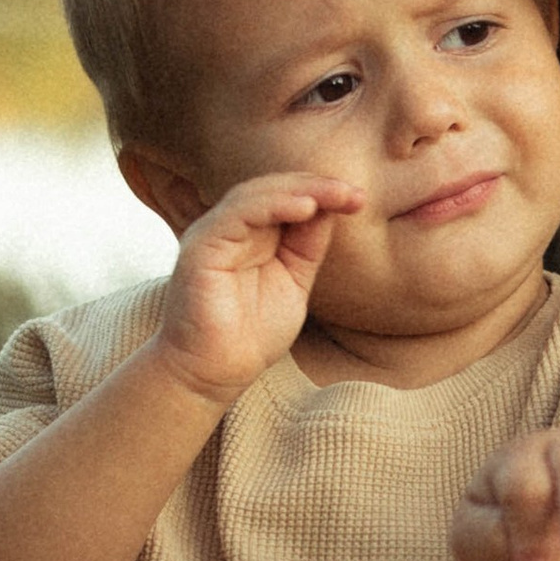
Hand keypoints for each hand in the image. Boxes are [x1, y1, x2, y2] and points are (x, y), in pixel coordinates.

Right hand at [153, 173, 362, 409]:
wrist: (214, 374)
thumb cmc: (250, 335)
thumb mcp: (294, 283)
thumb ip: (306, 247)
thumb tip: (330, 209)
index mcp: (251, 235)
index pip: (286, 199)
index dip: (322, 193)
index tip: (359, 200)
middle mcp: (230, 229)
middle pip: (273, 189)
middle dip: (316, 186)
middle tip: (354, 193)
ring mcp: (213, 235)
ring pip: (255, 194)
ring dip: (300, 190)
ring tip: (335, 195)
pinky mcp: (201, 247)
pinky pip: (236, 214)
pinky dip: (271, 206)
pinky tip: (304, 208)